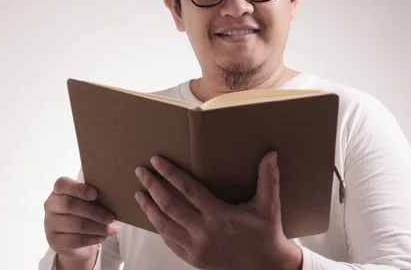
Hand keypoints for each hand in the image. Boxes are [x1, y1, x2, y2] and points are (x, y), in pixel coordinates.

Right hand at [43, 176, 118, 266]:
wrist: (71, 238)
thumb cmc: (83, 212)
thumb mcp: (86, 201)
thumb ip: (93, 197)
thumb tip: (113, 199)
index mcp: (58, 191)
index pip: (62, 184)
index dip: (78, 188)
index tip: (95, 194)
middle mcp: (51, 206)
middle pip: (70, 205)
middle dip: (94, 211)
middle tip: (111, 217)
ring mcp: (50, 224)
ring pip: (76, 224)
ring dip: (97, 227)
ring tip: (112, 229)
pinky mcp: (54, 241)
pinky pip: (76, 240)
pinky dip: (93, 238)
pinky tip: (103, 236)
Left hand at [134, 151, 301, 269]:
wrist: (267, 268)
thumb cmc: (266, 234)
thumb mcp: (269, 206)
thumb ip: (268, 178)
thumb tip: (271, 153)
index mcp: (219, 215)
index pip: (188, 189)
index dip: (170, 173)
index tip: (156, 160)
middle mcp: (204, 231)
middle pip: (169, 205)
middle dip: (152, 186)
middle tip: (140, 171)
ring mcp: (196, 248)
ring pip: (164, 225)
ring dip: (149, 208)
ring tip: (139, 193)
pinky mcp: (193, 259)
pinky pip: (169, 242)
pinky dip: (158, 228)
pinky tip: (153, 217)